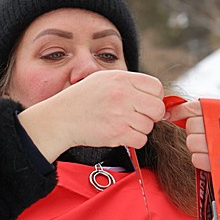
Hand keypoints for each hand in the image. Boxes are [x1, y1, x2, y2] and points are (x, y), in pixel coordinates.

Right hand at [17, 71, 165, 161]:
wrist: (61, 118)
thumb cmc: (82, 99)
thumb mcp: (103, 79)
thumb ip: (128, 83)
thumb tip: (154, 95)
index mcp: (121, 78)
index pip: (156, 87)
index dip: (154, 97)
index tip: (145, 103)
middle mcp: (123, 94)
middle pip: (158, 108)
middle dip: (151, 115)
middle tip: (138, 116)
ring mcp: (120, 114)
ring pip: (149, 126)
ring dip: (140, 128)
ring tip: (123, 124)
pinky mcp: (117, 133)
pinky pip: (141, 140)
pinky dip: (134, 140)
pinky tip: (121, 133)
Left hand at [164, 100, 219, 170]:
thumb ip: (200, 108)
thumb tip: (169, 111)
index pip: (191, 107)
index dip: (176, 111)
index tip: (168, 115)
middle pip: (190, 126)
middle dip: (192, 129)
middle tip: (204, 131)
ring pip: (191, 142)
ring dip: (195, 144)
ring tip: (209, 142)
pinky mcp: (218, 162)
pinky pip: (196, 159)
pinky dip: (199, 157)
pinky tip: (210, 154)